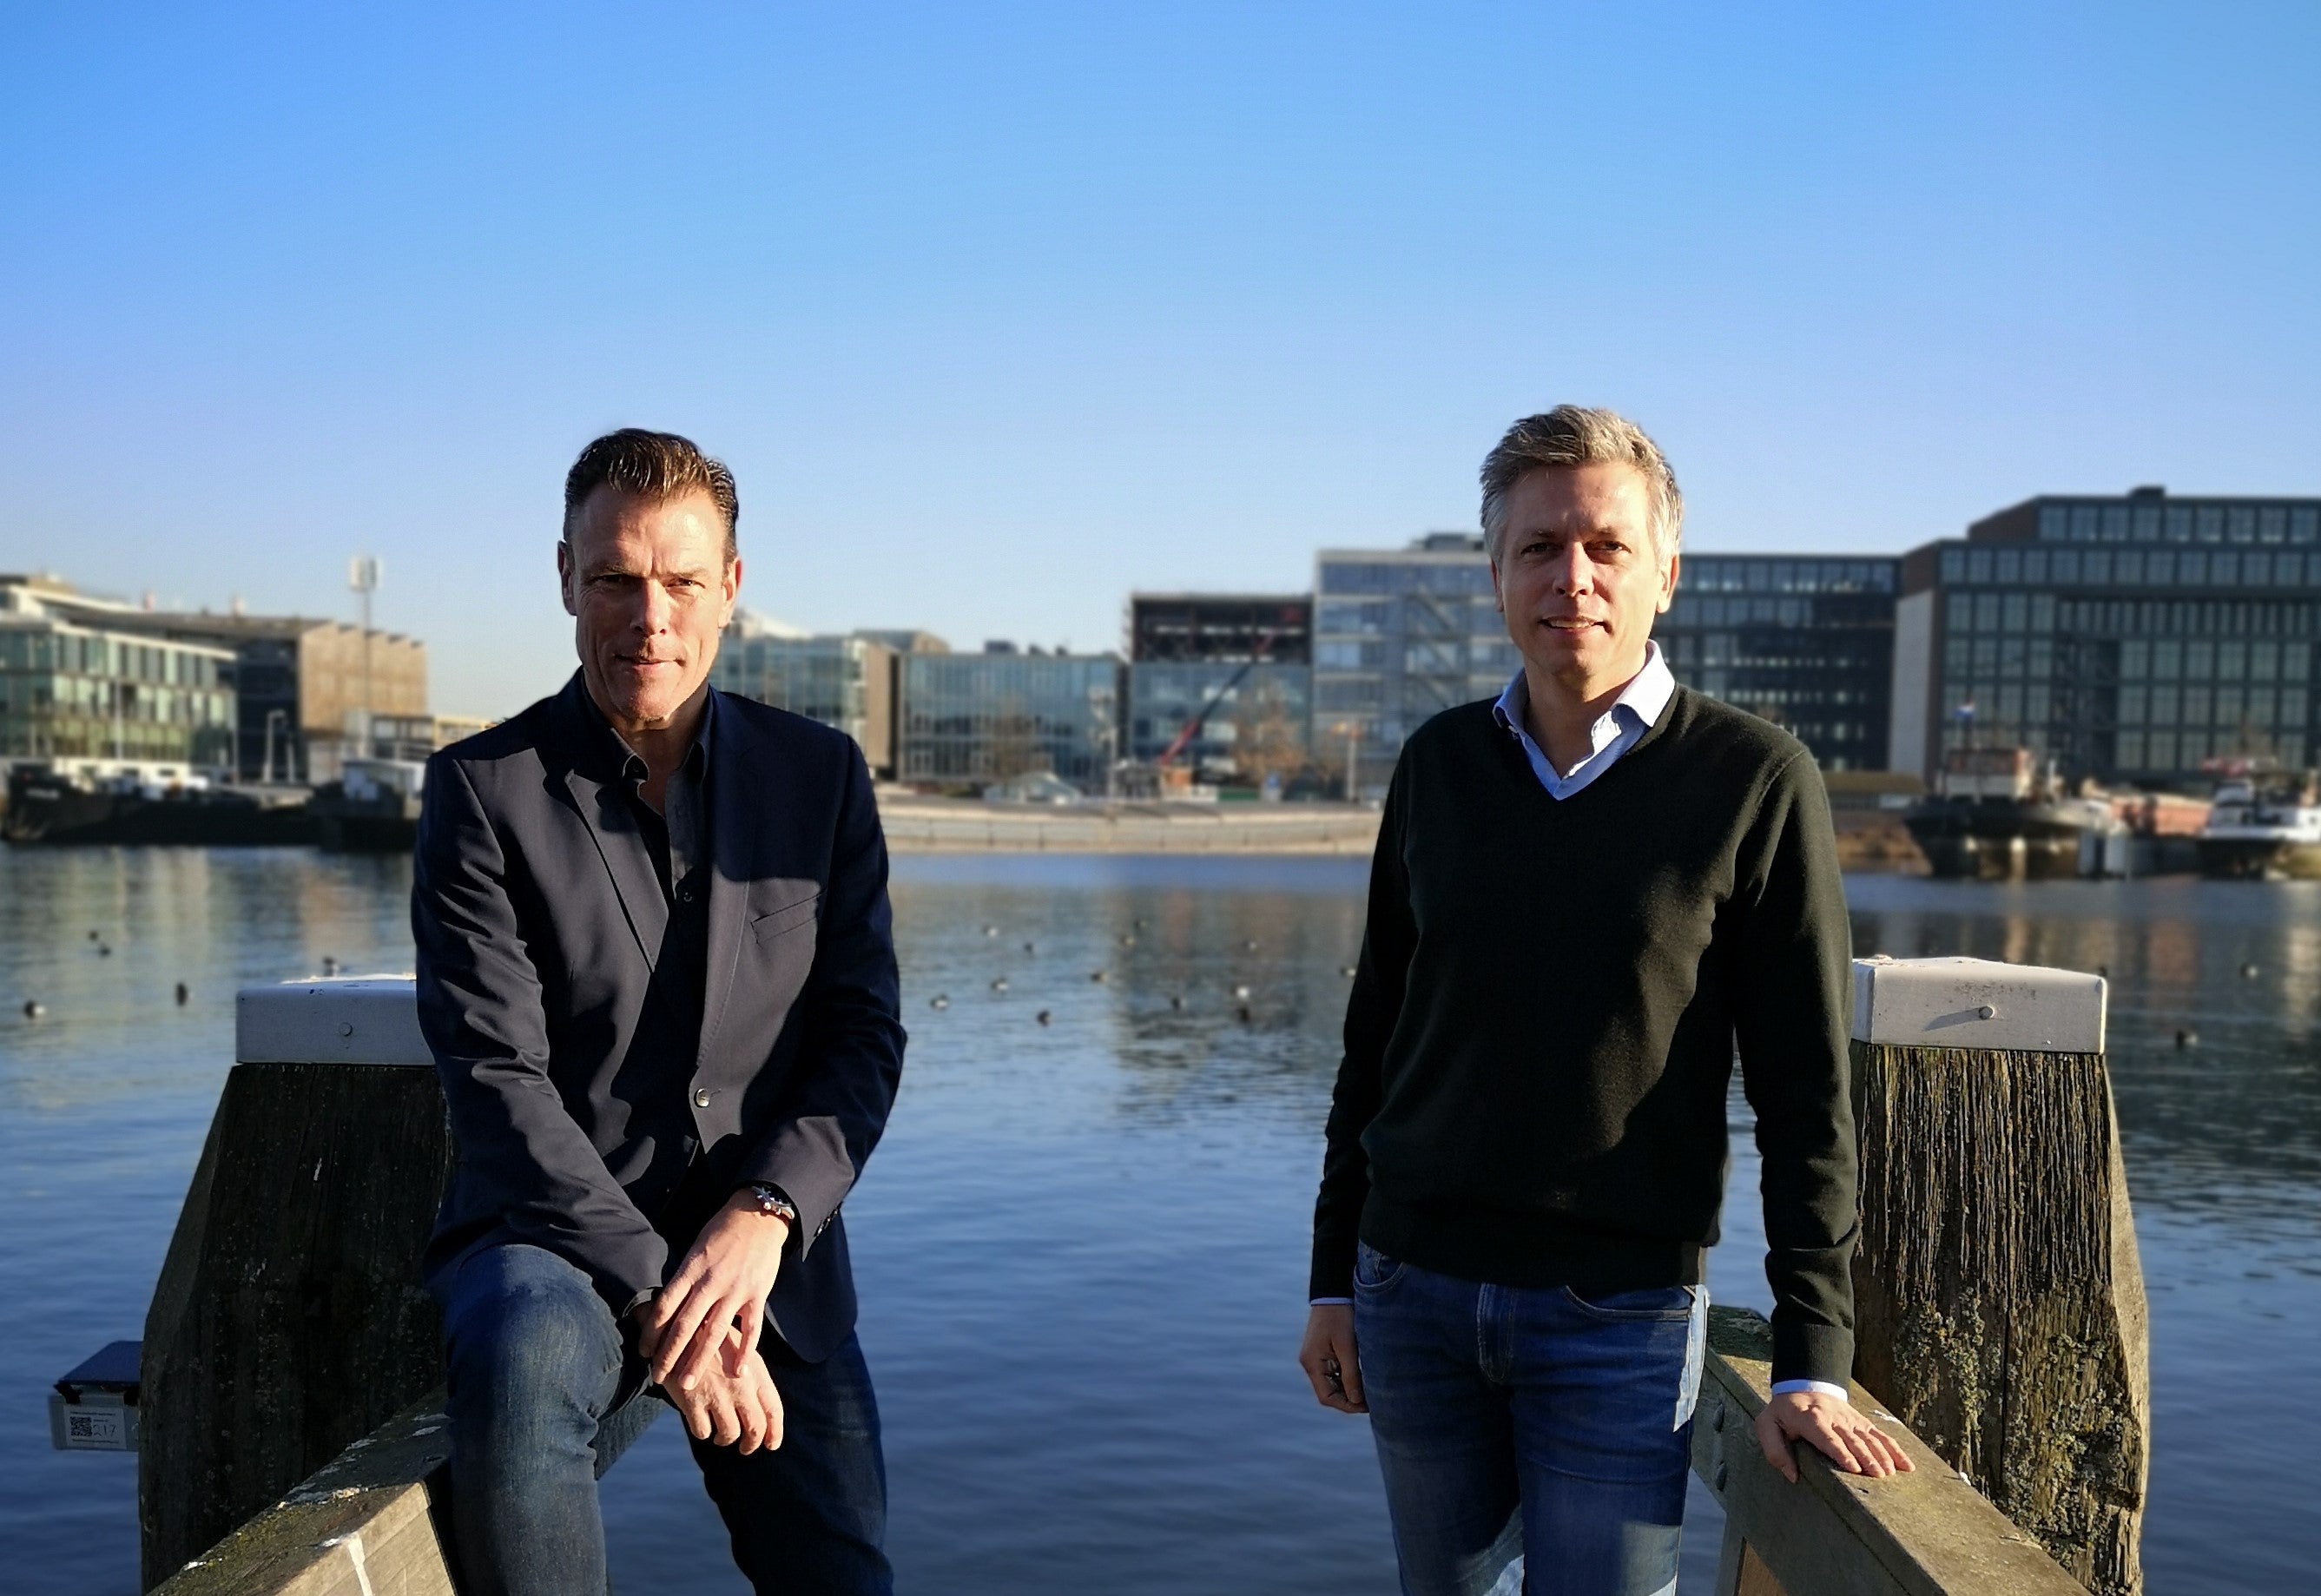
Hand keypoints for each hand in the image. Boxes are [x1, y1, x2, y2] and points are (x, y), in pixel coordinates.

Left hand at [638, 1191, 789, 1394]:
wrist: (758, 1214)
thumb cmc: (721, 1231)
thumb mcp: (694, 1249)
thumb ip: (684, 1280)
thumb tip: (666, 1309)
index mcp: (691, 1270)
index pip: (665, 1308)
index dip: (651, 1333)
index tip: (643, 1352)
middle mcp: (711, 1283)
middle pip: (684, 1326)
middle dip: (668, 1355)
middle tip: (658, 1377)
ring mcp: (736, 1290)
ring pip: (714, 1333)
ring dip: (699, 1360)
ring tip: (687, 1384)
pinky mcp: (758, 1294)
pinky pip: (751, 1328)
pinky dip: (745, 1351)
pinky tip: (738, 1371)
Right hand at [665, 1323, 784, 1453]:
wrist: (682, 1325)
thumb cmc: (714, 1337)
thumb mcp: (742, 1348)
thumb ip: (753, 1376)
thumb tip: (764, 1408)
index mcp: (756, 1372)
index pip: (774, 1410)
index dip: (775, 1432)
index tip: (772, 1445)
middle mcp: (740, 1386)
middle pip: (755, 1428)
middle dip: (752, 1444)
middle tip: (746, 1448)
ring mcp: (717, 1394)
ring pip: (729, 1434)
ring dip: (725, 1439)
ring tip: (720, 1436)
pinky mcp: (692, 1401)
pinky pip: (702, 1431)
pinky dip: (703, 1432)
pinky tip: (701, 1424)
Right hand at [1298, 1304, 1365, 1413]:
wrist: (1333, 1292)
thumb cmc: (1340, 1316)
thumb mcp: (1348, 1346)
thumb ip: (1351, 1374)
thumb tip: (1357, 1401)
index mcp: (1312, 1364)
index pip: (1327, 1397)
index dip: (1346, 1406)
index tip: (1366, 1406)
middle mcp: (1310, 1363)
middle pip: (1329, 1393)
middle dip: (1349, 1399)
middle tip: (1371, 1399)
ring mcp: (1315, 1357)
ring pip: (1332, 1383)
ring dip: (1349, 1388)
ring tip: (1369, 1388)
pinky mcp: (1322, 1351)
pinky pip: (1333, 1372)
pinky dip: (1346, 1377)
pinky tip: (1361, 1375)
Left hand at [1754, 1390, 1913, 1481]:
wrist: (1803, 1384)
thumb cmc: (1783, 1412)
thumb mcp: (1767, 1425)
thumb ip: (1775, 1450)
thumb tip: (1792, 1476)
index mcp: (1810, 1420)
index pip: (1828, 1438)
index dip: (1841, 1452)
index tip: (1854, 1468)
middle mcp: (1834, 1419)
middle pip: (1853, 1440)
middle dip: (1866, 1457)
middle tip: (1879, 1476)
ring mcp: (1850, 1420)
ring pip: (1870, 1438)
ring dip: (1882, 1455)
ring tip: (1892, 1473)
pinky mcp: (1861, 1422)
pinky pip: (1880, 1436)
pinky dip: (1895, 1449)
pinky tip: (1907, 1465)